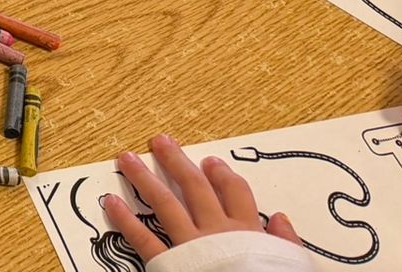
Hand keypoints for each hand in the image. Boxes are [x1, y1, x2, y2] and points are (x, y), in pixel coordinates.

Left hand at [102, 136, 301, 259]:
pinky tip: (111, 203)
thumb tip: (281, 218)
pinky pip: (144, 239)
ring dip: (144, 178)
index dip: (222, 174)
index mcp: (247, 232)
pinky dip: (125, 219)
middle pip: (194, 187)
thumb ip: (286, 242)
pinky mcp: (170, 265)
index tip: (210, 160)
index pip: (235, 192)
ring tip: (126, 159)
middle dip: (177, 161)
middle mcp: (216, 231)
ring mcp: (190, 246)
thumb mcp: (290, 265)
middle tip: (160, 141)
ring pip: (164, 203)